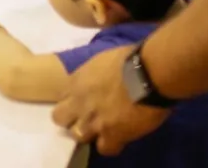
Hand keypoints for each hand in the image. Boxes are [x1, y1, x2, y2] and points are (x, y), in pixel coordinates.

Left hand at [52, 45, 169, 154]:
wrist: (147, 72)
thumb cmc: (130, 59)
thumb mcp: (101, 61)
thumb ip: (92, 75)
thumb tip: (98, 80)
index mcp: (76, 80)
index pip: (62, 97)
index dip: (73, 101)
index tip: (83, 102)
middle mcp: (78, 101)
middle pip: (59, 118)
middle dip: (71, 119)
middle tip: (88, 118)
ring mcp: (92, 120)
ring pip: (78, 135)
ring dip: (90, 133)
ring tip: (103, 130)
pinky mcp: (111, 135)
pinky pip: (104, 148)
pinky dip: (111, 145)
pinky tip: (120, 138)